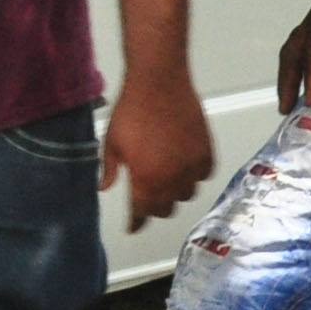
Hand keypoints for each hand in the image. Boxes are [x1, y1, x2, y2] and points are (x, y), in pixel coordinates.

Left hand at [100, 71, 215, 231]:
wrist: (158, 82)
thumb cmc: (131, 110)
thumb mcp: (111, 142)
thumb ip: (108, 169)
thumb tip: (104, 187)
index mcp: (145, 180)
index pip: (142, 213)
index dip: (136, 222)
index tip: (133, 227)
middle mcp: (171, 179)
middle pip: (166, 208)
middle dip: (155, 206)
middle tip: (147, 197)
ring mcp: (191, 166)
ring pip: (187, 194)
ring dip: (176, 192)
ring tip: (167, 180)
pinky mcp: (206, 151)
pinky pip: (204, 175)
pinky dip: (195, 176)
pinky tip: (185, 167)